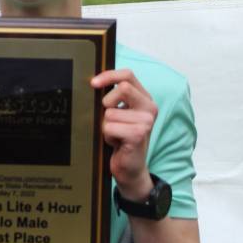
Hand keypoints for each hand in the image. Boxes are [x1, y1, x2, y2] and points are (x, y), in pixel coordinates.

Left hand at [91, 69, 157, 199]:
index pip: (127, 75)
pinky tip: (116, 143)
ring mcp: (146, 121)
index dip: (109, 76)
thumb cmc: (120, 138)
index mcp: (144, 98)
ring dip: (106, 125)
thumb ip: (112, 97)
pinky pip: (109, 127)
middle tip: (109, 118)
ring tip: (115, 134)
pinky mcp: (139, 134)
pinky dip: (107, 136)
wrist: (130, 167)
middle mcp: (149, 107)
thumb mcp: (117, 113)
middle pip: (122, 88)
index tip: (93, 84)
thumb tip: (94, 83)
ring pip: (110, 112)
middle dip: (107, 103)